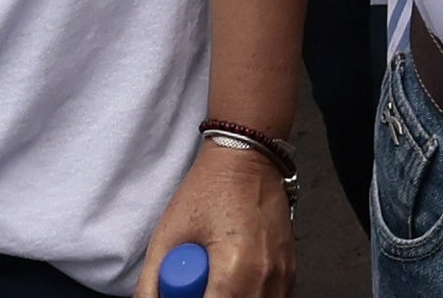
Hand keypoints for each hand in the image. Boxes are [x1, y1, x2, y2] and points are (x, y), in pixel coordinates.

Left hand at [138, 132, 293, 297]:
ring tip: (215, 279)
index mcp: (236, 269)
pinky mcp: (290, 275)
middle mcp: (267, 279)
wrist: (246, 158)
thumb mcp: (168, 235)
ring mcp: (283, 278)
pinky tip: (232, 279)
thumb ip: (152, 283)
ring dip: (230, 297)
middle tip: (197, 283)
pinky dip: (248, 296)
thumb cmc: (210, 188)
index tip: (183, 291)